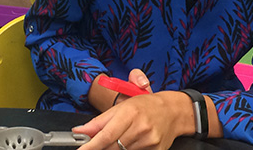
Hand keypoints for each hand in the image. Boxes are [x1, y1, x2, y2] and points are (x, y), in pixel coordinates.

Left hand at [75, 71, 191, 148]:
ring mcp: (149, 141)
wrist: (172, 111)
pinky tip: (130, 142)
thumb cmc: (145, 105)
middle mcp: (140, 127)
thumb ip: (99, 120)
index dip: (92, 145)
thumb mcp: (121, 106)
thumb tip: (80, 131)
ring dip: (116, 148)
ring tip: (121, 136)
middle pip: (113, 146)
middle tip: (95, 144)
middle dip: (101, 147)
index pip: (107, 134)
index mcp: (130, 112)